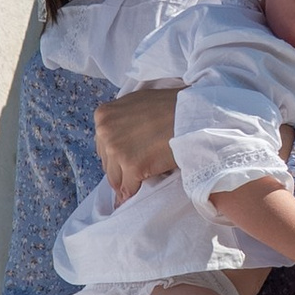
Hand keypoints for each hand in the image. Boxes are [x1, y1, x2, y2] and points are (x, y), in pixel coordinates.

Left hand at [94, 84, 181, 199]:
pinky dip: (136, 191)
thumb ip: (122, 121)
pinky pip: (129, 188)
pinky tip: (145, 187)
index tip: (133, 155)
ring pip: (116, 178)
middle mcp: (105, 132)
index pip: (102, 145)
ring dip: (129, 180)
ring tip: (146, 175)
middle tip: (142, 165)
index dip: (118, 154)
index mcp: (103, 116)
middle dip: (122, 168)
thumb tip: (117, 145)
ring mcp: (116, 149)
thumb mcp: (137, 103)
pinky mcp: (132, 166)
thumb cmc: (170, 106)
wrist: (191, 114)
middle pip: (107, 163)